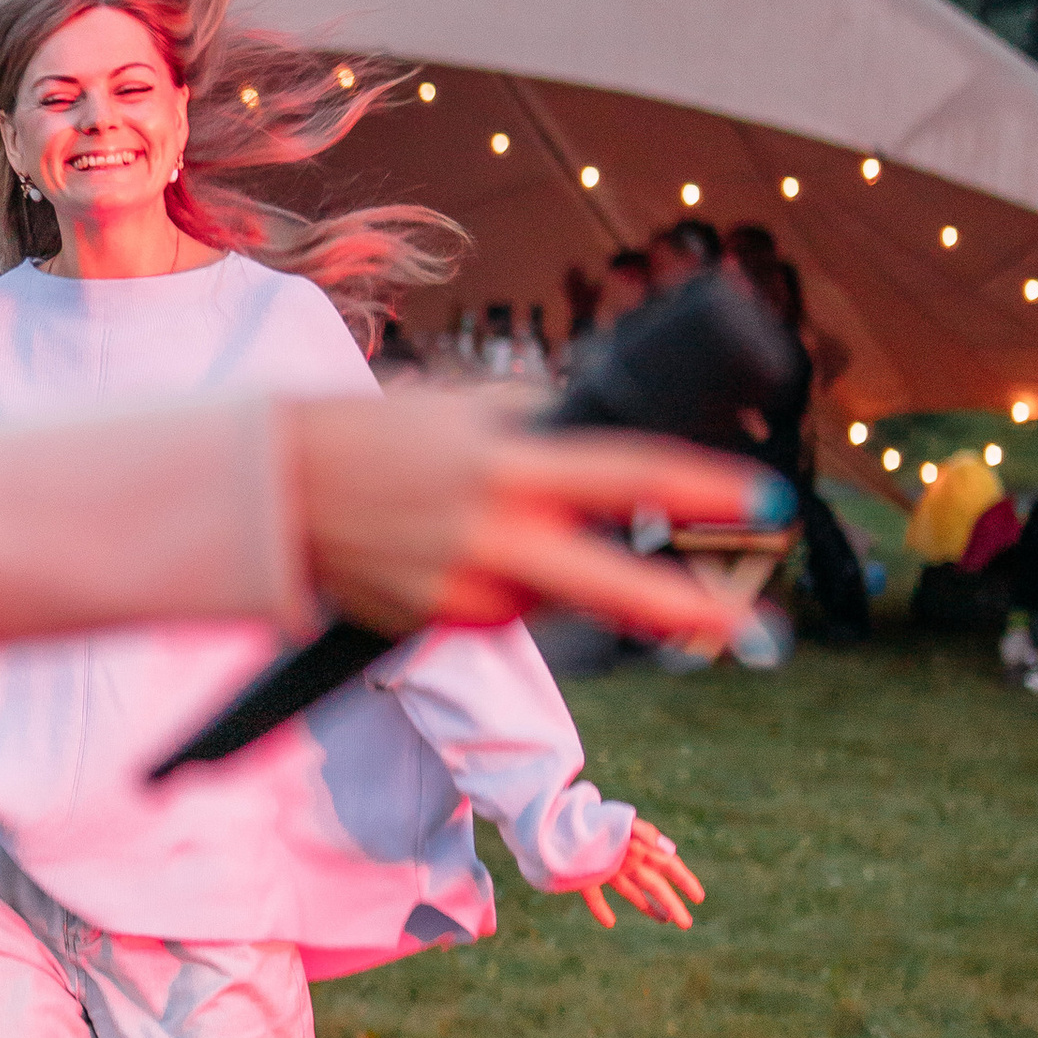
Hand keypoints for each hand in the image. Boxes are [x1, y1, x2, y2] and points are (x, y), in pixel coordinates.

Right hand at [279, 390, 770, 647]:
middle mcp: (492, 535)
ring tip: (487, 524)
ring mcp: (464, 589)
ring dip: (560, 572)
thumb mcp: (463, 406)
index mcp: (506, 465)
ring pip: (555, 597)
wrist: (272, 493)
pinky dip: (506, 584)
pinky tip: (459, 548)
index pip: (628, 474)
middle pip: (613, 586)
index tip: (764, 497)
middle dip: (689, 611)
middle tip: (756, 631)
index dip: (702, 490)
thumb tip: (608, 438)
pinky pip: (504, 610)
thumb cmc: (375, 435)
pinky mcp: (438, 624)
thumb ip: (539, 425)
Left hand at [577, 817, 703, 930]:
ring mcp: (605, 868)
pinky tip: (609, 922)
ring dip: (648, 907)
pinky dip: (601, 909)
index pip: (668, 865)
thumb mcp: (621, 823)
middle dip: (672, 903)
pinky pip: (594, 896)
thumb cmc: (592, 819)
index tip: (699, 898)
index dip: (685, 881)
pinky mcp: (583, 876)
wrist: (554, 819)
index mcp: (638, 846)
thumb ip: (645, 833)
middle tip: (686, 924)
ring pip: (631, 891)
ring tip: (664, 921)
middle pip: (654, 884)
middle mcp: (625, 859)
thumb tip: (670, 850)